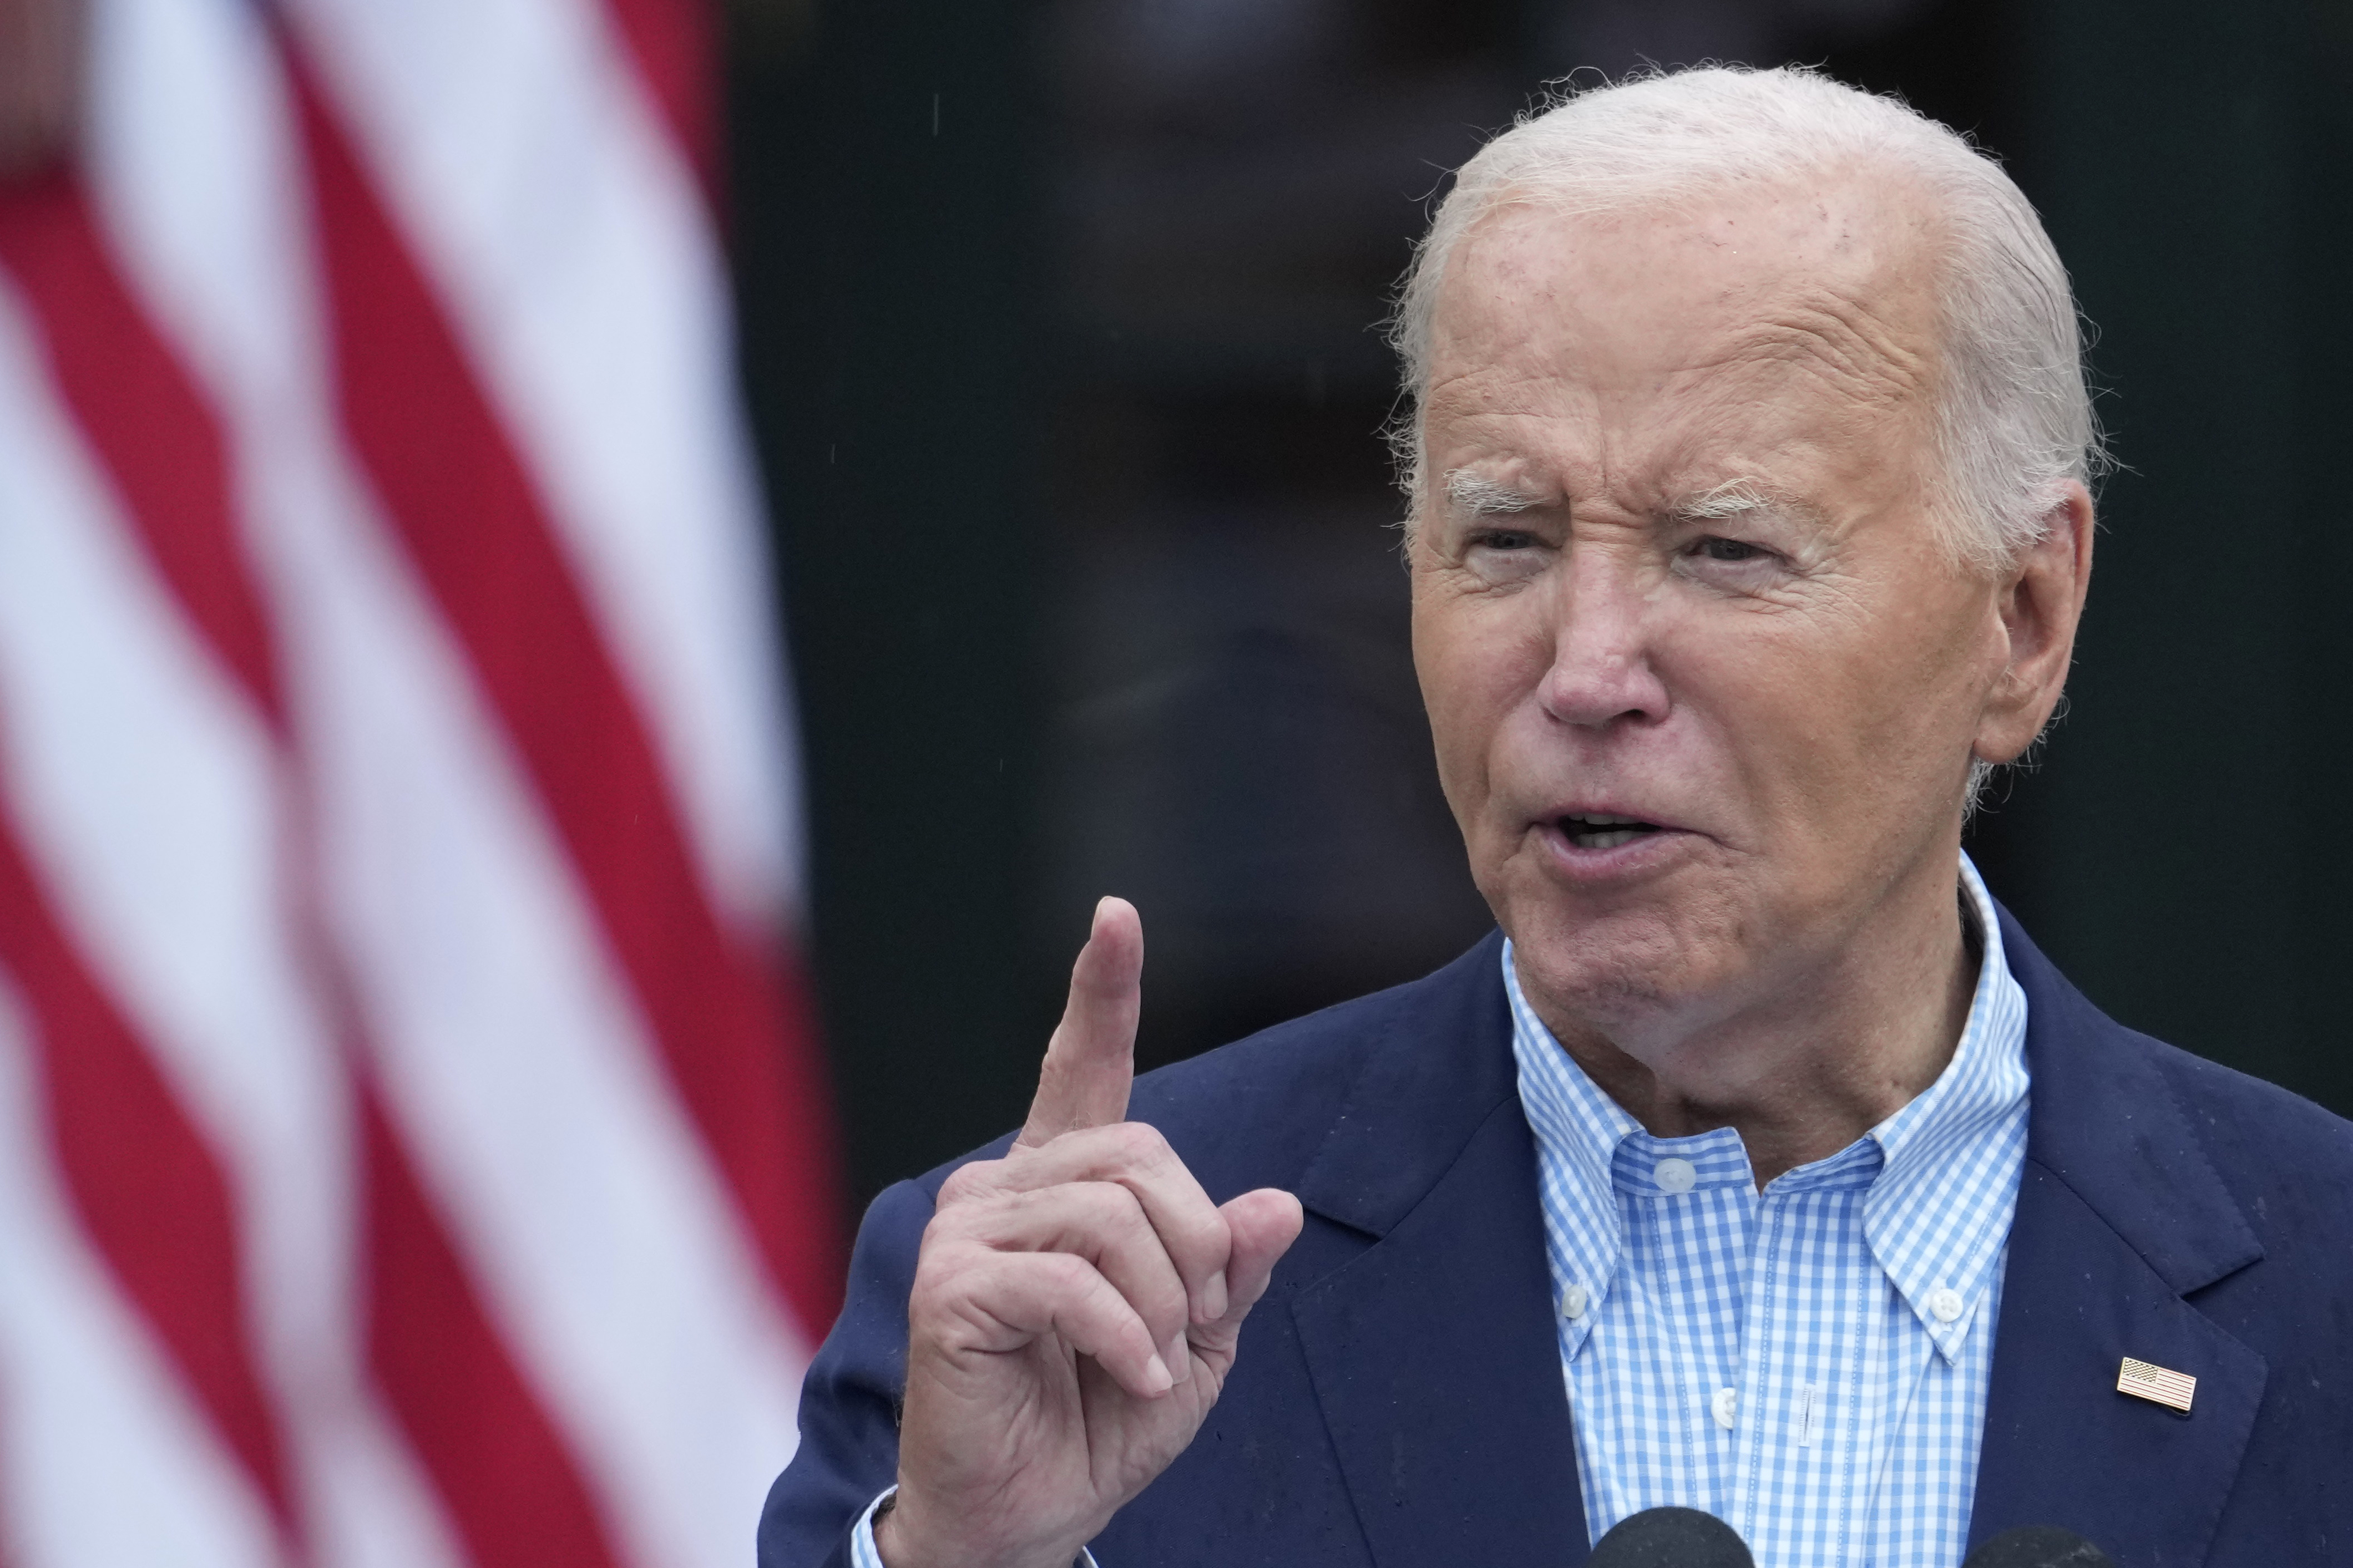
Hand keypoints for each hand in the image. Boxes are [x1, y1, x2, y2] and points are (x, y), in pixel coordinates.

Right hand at [875, 897, 1304, 1567]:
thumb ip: (1231, 1268)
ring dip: (1163, 1300)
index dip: (1102, 991)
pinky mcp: (949, 1284)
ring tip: (1154, 1362)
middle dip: (1195, 1247)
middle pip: (1140, 1158)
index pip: (1082, 1066)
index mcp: (1061, 1182)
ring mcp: (966, 1227)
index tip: (1116, 916)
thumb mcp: (1198, 1339)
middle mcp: (1004, 1183)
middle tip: (1188, 1323)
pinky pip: (1072, 1278)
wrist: (1025, 1515)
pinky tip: (1134, 1379)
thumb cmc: (1102, 1419)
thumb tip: (1277, 1205)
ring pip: (1113, 1214)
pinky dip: (1125, 1337)